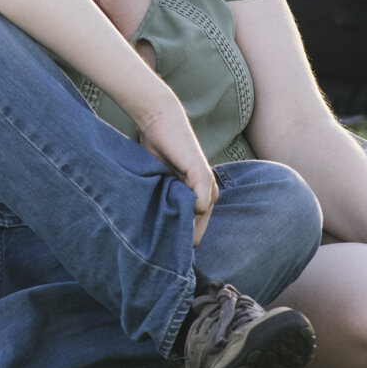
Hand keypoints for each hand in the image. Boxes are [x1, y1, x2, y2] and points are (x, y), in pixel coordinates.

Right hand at [133, 107, 216, 246]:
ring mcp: (208, 186)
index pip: (194, 234)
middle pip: (196, 233)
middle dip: (180, 240)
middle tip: (159, 241)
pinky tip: (168, 208)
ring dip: (181, 228)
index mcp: (201, 198)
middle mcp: (209, 195)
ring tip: (160, 226)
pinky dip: (185, 213)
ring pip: (198, 222)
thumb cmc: (158, 152)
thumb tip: (160, 236)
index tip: (161, 245)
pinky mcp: (202, 177)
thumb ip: (165, 205)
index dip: (178, 242)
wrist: (159, 122)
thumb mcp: (161, 185)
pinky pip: (199, 208)